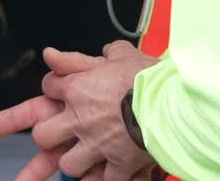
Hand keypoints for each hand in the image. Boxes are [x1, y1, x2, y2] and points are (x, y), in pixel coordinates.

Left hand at [30, 42, 159, 179]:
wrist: (176, 103)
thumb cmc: (151, 78)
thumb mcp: (119, 55)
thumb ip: (88, 55)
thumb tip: (63, 53)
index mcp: (78, 88)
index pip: (48, 87)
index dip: (52, 88)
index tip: (59, 90)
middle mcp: (81, 119)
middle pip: (43, 136)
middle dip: (48, 137)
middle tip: (58, 135)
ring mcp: (98, 144)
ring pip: (68, 165)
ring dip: (75, 163)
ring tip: (84, 158)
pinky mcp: (120, 164)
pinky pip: (105, 180)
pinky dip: (107, 178)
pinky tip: (112, 173)